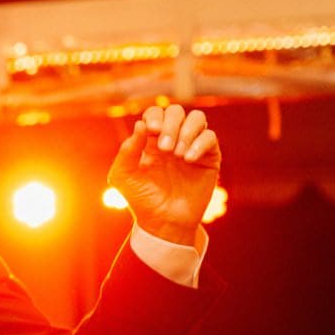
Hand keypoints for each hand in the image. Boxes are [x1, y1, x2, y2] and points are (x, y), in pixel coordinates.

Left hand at [107, 103, 220, 246]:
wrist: (163, 223)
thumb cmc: (141, 200)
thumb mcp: (123, 176)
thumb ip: (127, 151)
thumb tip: (141, 125)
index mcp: (151, 140)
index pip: (156, 113)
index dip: (155, 116)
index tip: (151, 131)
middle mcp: (172, 139)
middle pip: (177, 111)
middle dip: (170, 125)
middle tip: (164, 149)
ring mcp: (192, 147)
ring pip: (197, 118)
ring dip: (187, 131)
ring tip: (178, 155)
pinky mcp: (208, 158)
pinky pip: (210, 137)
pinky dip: (200, 144)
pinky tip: (189, 160)